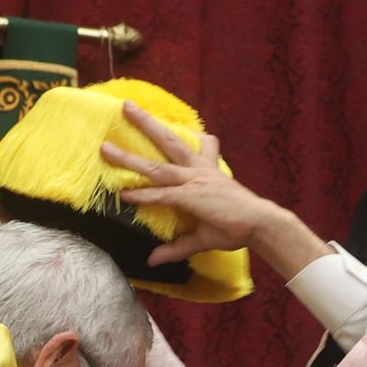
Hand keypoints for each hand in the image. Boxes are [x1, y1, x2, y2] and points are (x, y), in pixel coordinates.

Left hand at [101, 102, 328, 278]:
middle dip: (146, 122)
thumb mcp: (204, 234)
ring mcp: (193, 181)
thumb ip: (177, 245)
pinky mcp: (190, 196)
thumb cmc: (239, 225)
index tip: (172, 124)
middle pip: (168, 140)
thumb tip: (154, 260)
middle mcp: (199, 170)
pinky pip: (162, 194)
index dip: (185, 135)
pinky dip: (143, 194)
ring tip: (106, 147)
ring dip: (129, 157)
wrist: (260, 223)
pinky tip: (124, 194)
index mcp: (208, 171)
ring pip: (155, 165)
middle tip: (126, 106)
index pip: (197, 145)